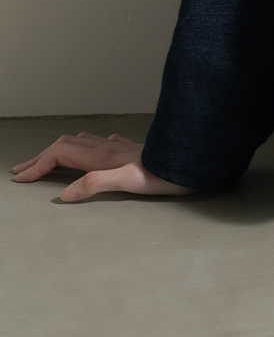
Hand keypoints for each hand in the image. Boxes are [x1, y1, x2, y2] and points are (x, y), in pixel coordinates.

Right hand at [11, 131, 193, 201]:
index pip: (60, 155)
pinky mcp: (130, 150)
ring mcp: (118, 147)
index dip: (38, 166)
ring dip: (58, 150)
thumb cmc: (163, 175)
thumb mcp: (128, 182)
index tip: (21, 179)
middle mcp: (107, 147)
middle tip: (21, 170)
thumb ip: (95, 184)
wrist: (190, 161)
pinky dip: (82, 147)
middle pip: (65, 146)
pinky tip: (89, 150)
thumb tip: (64, 194)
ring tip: (46, 159)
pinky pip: (98, 143)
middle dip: (41, 157)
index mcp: (102, 156)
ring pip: (79, 142)